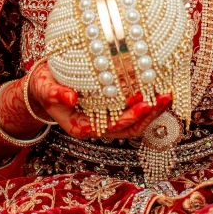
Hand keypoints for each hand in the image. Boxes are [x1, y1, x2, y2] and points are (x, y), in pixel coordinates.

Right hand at [29, 61, 171, 138]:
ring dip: (153, 111)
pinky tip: (159, 88)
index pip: (110, 128)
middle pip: (128, 129)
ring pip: (135, 123)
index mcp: (81, 126)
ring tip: (168, 94)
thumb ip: (55, 94)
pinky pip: (134, 111)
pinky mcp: (113, 108)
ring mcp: (107, 118)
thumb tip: (70, 98)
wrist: (46, 84)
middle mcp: (97, 126)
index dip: (127, 118)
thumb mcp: (45, 88)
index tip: (143, 104)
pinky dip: (148, 103)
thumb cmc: (45, 86)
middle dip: (149, 115)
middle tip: (165, 97)